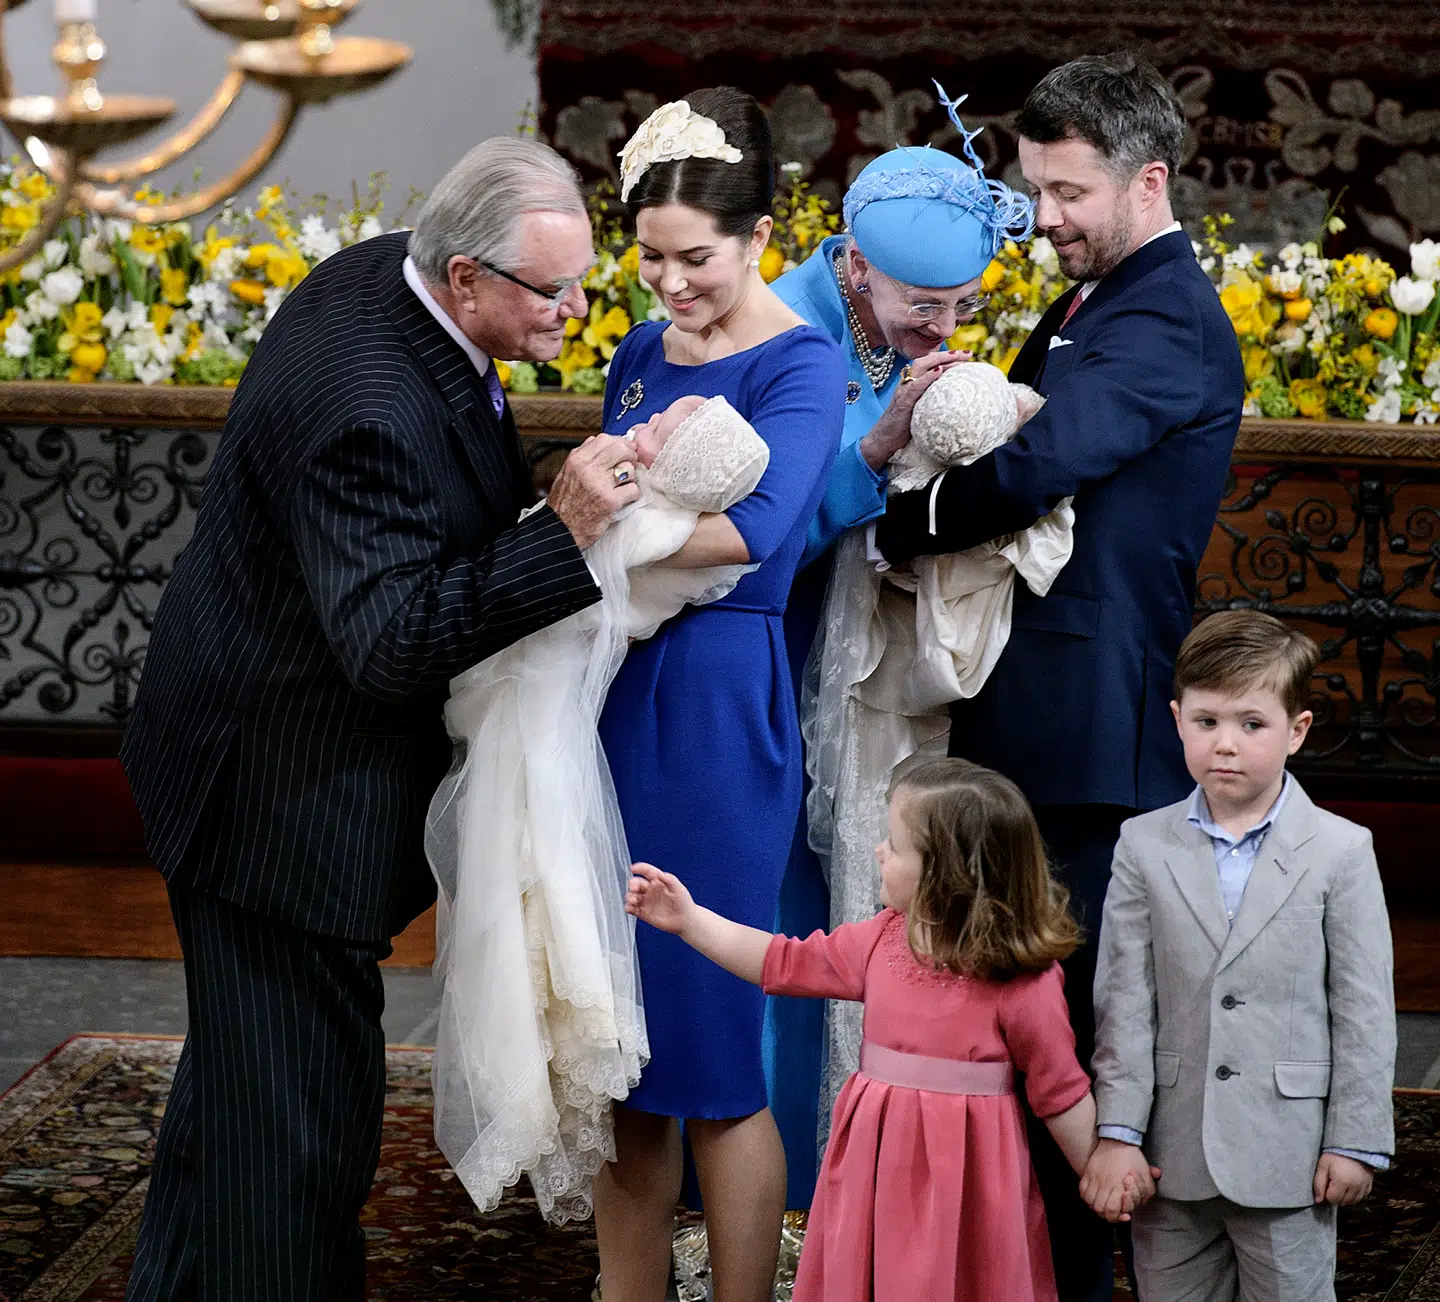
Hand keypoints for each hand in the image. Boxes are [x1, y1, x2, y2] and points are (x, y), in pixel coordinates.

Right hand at [547, 435, 639, 549]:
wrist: (561, 530)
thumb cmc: (564, 504)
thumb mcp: (566, 473)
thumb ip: (583, 456)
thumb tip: (603, 442)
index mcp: (576, 460)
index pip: (605, 439)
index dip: (619, 442)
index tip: (625, 449)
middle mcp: (587, 469)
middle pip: (620, 449)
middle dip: (630, 455)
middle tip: (631, 463)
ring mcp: (600, 485)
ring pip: (629, 468)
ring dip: (631, 477)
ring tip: (623, 484)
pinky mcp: (611, 501)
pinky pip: (633, 489)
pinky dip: (633, 494)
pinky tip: (625, 498)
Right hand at [626, 862, 695, 934]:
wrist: (685, 921)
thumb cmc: (684, 902)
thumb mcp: (678, 888)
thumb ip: (669, 879)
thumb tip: (658, 873)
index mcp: (658, 881)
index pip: (647, 872)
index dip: (640, 868)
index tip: (633, 868)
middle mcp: (650, 890)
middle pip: (637, 883)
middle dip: (633, 884)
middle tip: (633, 888)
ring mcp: (646, 901)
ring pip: (632, 896)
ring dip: (629, 896)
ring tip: (633, 900)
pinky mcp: (643, 913)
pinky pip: (632, 909)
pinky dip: (628, 908)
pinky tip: (629, 908)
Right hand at [858, 349, 970, 470]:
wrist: (883, 440)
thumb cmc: (904, 427)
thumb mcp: (922, 409)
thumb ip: (934, 400)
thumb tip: (957, 400)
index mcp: (915, 382)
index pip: (932, 364)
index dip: (949, 358)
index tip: (968, 355)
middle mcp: (908, 382)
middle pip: (928, 360)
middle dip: (948, 354)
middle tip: (968, 353)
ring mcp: (904, 390)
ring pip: (921, 367)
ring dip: (939, 360)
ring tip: (956, 356)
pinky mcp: (902, 402)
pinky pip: (914, 386)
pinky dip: (926, 377)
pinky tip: (938, 371)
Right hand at [1080, 1139, 1162, 1222]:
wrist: (1117, 1139)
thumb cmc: (1132, 1157)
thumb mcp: (1145, 1173)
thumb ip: (1147, 1189)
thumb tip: (1144, 1201)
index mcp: (1117, 1185)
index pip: (1112, 1210)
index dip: (1118, 1216)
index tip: (1126, 1215)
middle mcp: (1103, 1183)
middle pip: (1099, 1209)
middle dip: (1108, 1214)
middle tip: (1115, 1211)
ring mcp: (1093, 1178)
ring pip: (1089, 1201)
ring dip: (1097, 1206)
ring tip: (1106, 1205)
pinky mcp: (1087, 1172)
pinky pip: (1082, 1190)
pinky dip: (1087, 1196)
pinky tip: (1095, 1196)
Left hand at [1313, 1153, 1372, 1205]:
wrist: (1353, 1146)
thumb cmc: (1335, 1155)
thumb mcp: (1323, 1166)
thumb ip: (1319, 1184)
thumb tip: (1318, 1200)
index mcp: (1342, 1182)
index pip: (1332, 1199)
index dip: (1326, 1193)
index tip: (1326, 1184)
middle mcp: (1355, 1187)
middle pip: (1343, 1202)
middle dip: (1335, 1196)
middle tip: (1332, 1183)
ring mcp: (1364, 1187)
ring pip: (1353, 1202)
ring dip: (1345, 1197)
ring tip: (1341, 1185)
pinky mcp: (1369, 1185)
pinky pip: (1362, 1197)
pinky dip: (1355, 1195)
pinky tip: (1350, 1186)